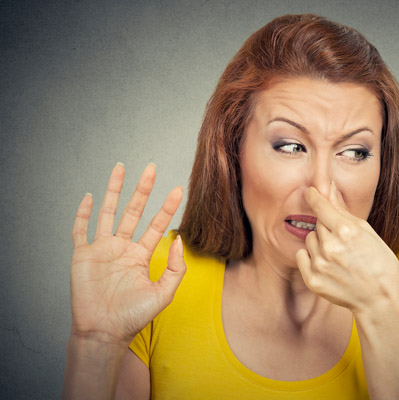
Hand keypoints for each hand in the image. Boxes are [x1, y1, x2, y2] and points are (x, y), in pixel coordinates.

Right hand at [70, 163, 184, 345]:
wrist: (104, 332)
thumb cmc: (133, 316)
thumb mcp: (164, 293)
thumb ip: (175, 268)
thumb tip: (179, 240)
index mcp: (140, 255)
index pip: (157, 225)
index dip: (167, 207)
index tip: (177, 190)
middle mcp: (122, 248)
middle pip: (133, 211)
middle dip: (143, 190)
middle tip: (151, 168)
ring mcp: (102, 249)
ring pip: (108, 213)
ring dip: (114, 190)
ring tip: (121, 168)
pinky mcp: (83, 255)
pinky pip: (81, 230)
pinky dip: (84, 213)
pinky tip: (90, 197)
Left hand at [296, 181, 398, 314]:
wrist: (380, 298)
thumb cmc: (379, 263)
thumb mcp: (367, 232)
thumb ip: (343, 211)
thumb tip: (329, 188)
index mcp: (346, 231)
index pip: (320, 205)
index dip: (314, 196)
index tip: (310, 192)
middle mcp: (330, 247)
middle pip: (317, 224)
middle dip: (327, 228)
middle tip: (343, 241)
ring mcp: (320, 265)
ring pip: (310, 240)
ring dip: (320, 243)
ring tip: (338, 256)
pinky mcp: (313, 280)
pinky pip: (301, 256)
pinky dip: (310, 258)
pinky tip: (328, 265)